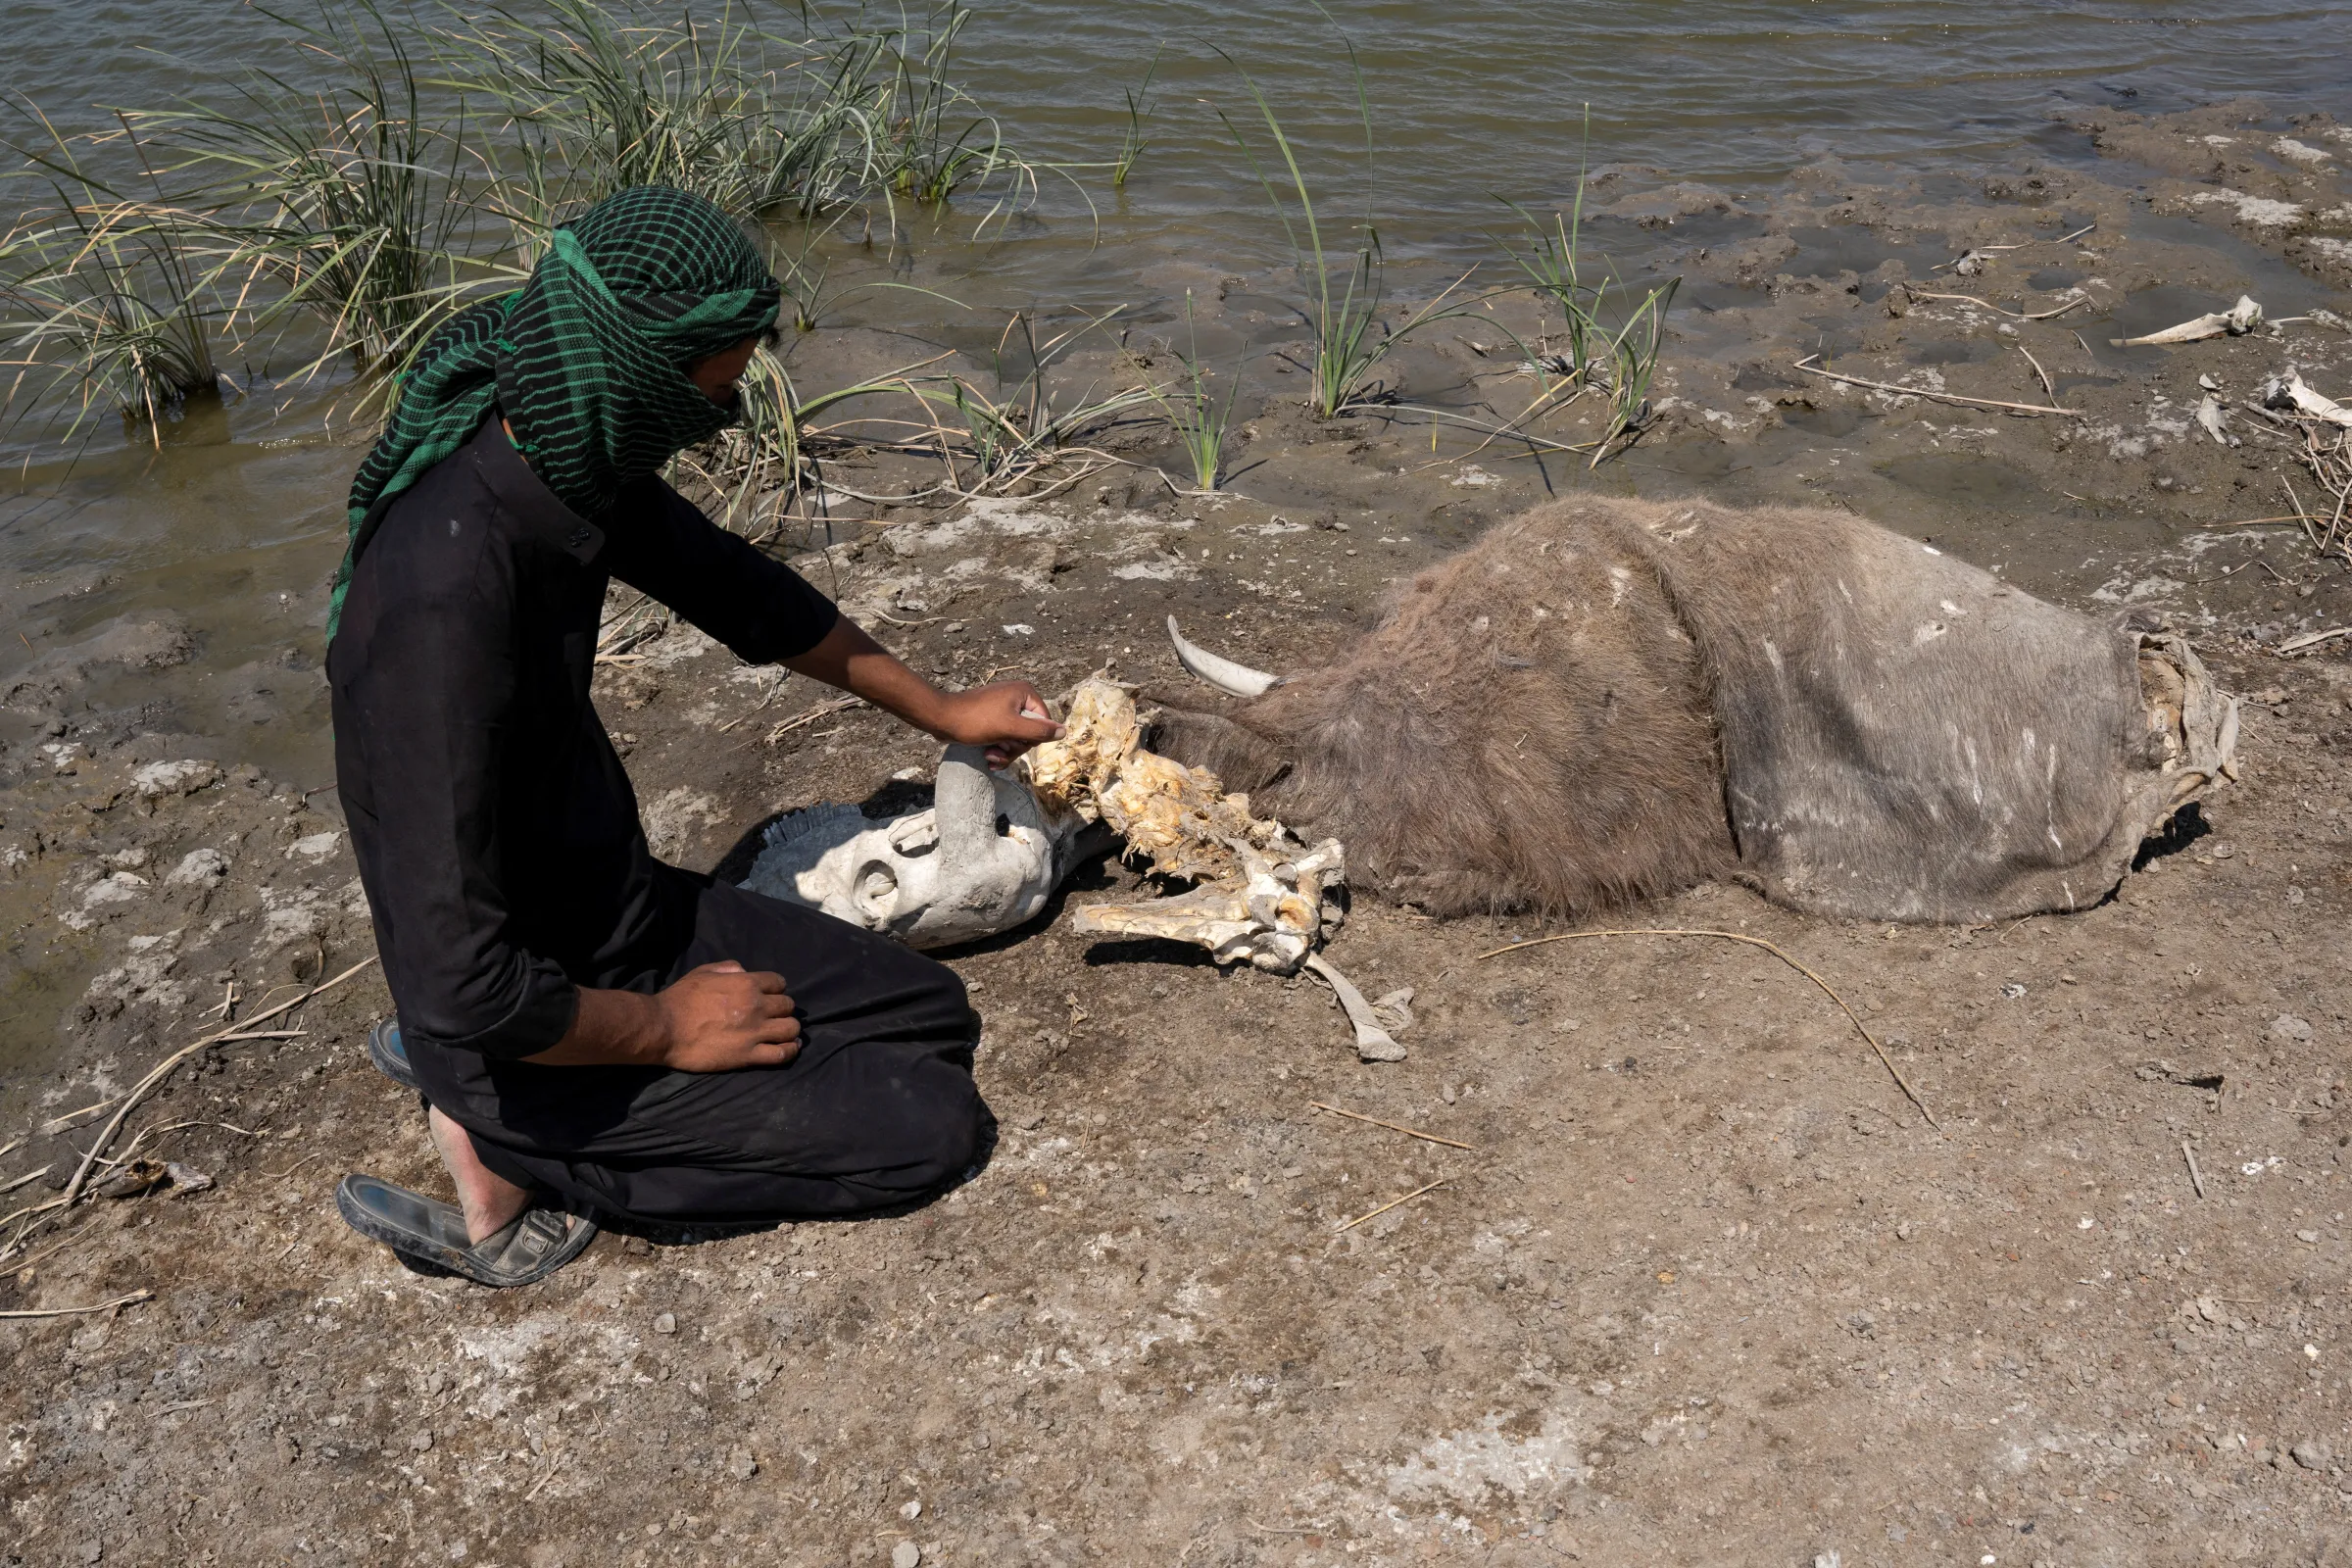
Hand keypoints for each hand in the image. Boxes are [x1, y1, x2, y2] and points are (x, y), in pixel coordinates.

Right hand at [652, 961, 800, 1070]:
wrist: (665, 1028)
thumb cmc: (681, 998)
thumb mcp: (704, 972)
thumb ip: (728, 967)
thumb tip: (745, 971)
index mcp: (747, 983)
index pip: (779, 983)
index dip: (776, 989)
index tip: (769, 996)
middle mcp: (756, 1006)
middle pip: (788, 1006)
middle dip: (782, 1009)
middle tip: (773, 1015)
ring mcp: (755, 1032)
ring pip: (791, 1029)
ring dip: (789, 1029)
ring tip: (782, 1032)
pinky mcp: (749, 1055)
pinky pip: (782, 1054)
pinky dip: (790, 1050)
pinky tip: (788, 1047)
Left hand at [924, 680, 1064, 765]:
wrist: (941, 719)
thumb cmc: (975, 720)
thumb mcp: (1010, 728)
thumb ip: (1038, 731)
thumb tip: (1064, 732)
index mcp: (1025, 693)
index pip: (1044, 723)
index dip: (1031, 739)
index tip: (1013, 742)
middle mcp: (1017, 697)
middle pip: (1030, 732)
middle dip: (1014, 748)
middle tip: (997, 752)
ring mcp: (1004, 708)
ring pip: (1017, 738)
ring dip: (1005, 752)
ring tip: (989, 755)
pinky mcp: (993, 719)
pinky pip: (1005, 738)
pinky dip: (999, 749)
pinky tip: (988, 756)